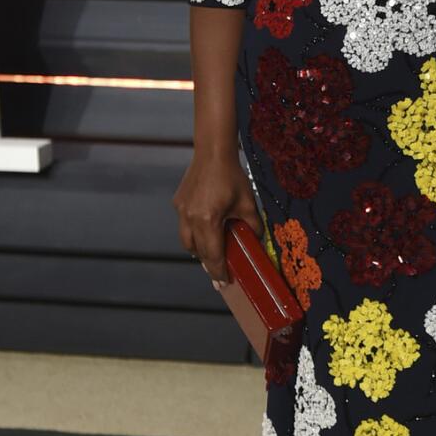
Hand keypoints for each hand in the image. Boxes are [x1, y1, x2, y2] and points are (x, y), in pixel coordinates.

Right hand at [173, 151, 261, 284]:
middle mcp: (191, 218)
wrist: (213, 153)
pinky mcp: (178, 203)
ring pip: (187, 241)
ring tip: (210, 255)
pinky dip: (194, 233)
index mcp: (208, 221)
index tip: (223, 283)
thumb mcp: (248, 203)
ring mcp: (181, 211)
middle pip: (198, 252)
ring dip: (198, 250)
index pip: (213, 254)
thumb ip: (253, 225)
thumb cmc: (232, 177)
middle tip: (218, 275)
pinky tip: (205, 232)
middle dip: (208, 264)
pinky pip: (184, 226)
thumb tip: (258, 240)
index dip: (218, 271)